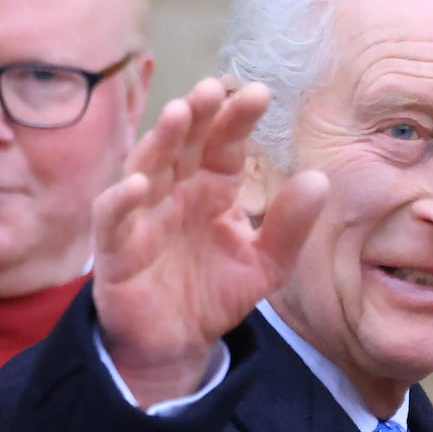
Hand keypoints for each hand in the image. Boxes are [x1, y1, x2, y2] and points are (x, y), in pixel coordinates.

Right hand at [91, 77, 329, 402]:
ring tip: (179, 114)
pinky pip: (113, 220)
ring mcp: (142, 217)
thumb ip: (290, 227)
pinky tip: (139, 186)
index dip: (237, 120)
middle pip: (182, 145)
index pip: (224, 146)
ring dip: (160, 141)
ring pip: (146, 168)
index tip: (259, 94)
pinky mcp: (115, 251)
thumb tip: (320, 179)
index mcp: (211, 190)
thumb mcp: (265, 265)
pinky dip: (121, 201)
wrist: (178, 344)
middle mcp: (175, 193)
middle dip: (197, 116)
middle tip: (213, 87)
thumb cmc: (215, 293)